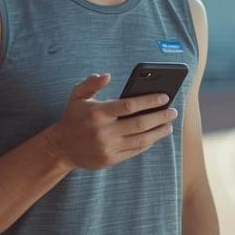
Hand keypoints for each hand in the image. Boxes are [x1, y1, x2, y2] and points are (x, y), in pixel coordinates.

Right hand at [41, 73, 175, 170]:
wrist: (61, 147)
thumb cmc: (73, 117)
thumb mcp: (77, 96)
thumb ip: (91, 83)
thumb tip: (106, 75)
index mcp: (98, 113)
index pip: (129, 105)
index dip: (149, 101)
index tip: (165, 97)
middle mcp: (104, 131)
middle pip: (140, 123)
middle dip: (160, 117)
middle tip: (173, 112)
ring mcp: (108, 147)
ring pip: (141, 140)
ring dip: (158, 132)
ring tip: (169, 125)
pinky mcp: (110, 159)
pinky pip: (134, 151)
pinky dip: (147, 143)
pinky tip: (155, 136)